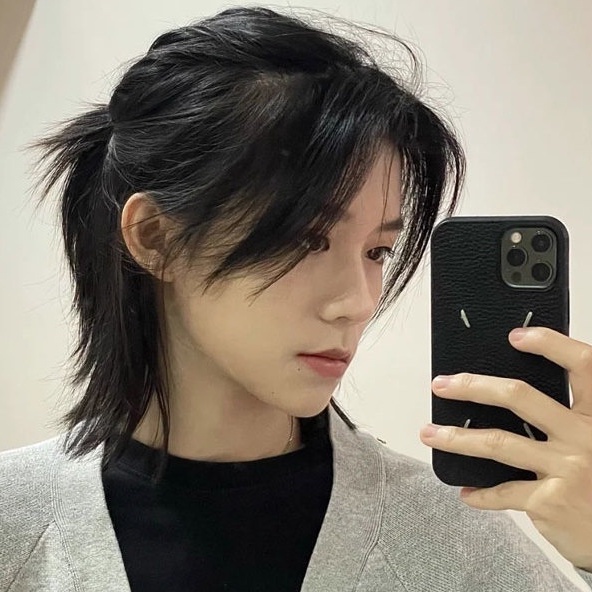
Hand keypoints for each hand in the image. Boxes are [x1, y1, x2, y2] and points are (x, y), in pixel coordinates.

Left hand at [419, 327, 591, 570]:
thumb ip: (568, 418)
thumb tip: (509, 395)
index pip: (583, 365)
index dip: (550, 344)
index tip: (515, 336)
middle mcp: (585, 437)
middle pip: (519, 396)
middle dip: (472, 387)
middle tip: (441, 385)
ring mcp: (567, 469)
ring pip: (497, 442)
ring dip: (456, 438)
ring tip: (429, 433)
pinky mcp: (551, 501)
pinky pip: (503, 491)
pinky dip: (481, 494)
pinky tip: (467, 492)